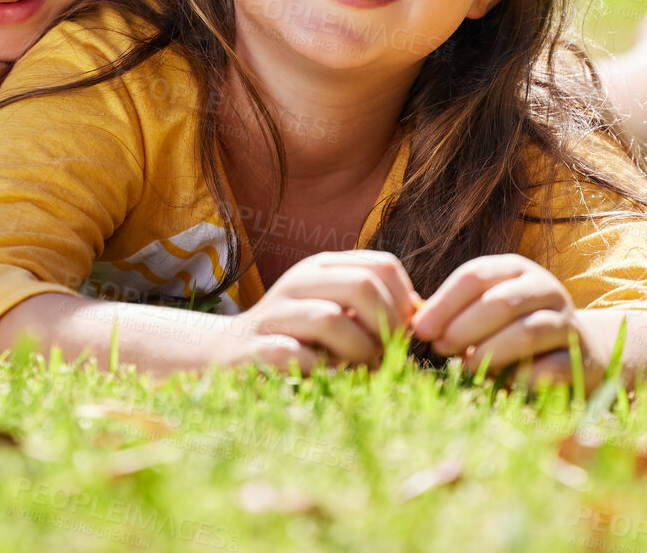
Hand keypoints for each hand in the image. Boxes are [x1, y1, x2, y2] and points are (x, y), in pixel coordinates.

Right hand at [231, 251, 419, 371]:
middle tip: (385, 355)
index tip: (403, 332)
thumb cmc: (295, 337)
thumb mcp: (333, 310)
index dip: (404, 301)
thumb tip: (419, 314)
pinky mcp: (256, 348)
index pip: (381, 266)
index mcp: (321, 267)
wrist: (227, 354)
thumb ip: (371, 307)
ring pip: (332, 318)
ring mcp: (274, 313)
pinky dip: (322, 373)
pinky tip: (327, 380)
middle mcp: (298, 282)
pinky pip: (298, 356)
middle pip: (362, 285)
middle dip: (386, 327)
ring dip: (358, 353)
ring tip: (359, 370)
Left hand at [412, 254, 598, 386]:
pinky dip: (521, 377)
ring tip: (466, 365)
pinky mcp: (581, 358)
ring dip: (489, 352)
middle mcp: (544, 288)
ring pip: (526, 332)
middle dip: (462, 327)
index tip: (419, 328)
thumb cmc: (517, 326)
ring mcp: (566, 321)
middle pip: (499, 302)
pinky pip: (550, 368)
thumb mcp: (490, 308)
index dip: (443, 303)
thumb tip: (414, 320)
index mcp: (515, 269)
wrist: (583, 349)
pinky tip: (503, 383)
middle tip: (440, 348)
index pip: (474, 276)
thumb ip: (457, 311)